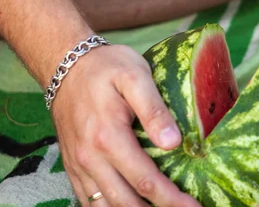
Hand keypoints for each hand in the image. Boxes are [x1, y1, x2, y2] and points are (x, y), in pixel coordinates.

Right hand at [50, 45, 200, 206]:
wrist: (64, 65)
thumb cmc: (106, 67)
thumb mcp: (135, 76)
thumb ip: (154, 109)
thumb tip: (173, 142)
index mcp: (108, 137)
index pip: (145, 180)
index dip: (171, 199)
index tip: (194, 206)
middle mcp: (90, 158)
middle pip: (126, 202)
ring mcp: (78, 166)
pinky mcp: (72, 167)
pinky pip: (88, 201)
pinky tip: (132, 206)